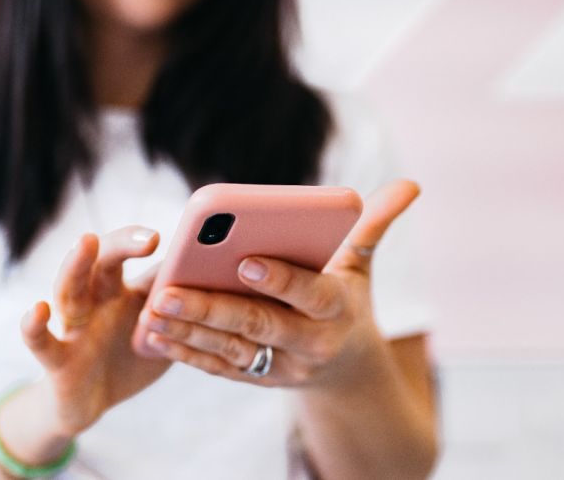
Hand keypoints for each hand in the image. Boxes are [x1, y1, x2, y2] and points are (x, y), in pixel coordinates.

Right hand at [20, 226, 170, 435]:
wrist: (89, 401)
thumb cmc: (128, 356)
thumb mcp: (163, 331)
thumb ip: (183, 306)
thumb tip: (222, 275)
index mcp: (123, 290)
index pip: (135, 256)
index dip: (154, 241)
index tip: (181, 234)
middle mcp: (96, 299)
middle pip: (102, 261)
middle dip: (122, 243)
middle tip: (149, 238)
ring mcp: (74, 326)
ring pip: (69, 290)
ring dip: (76, 265)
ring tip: (85, 241)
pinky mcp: (56, 358)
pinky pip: (41, 341)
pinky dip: (34, 325)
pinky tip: (39, 310)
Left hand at [137, 180, 419, 387]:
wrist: (346, 368)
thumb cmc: (347, 301)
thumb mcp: (361, 266)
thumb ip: (374, 226)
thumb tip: (411, 184)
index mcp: (336, 310)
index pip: (308, 294)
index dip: (280, 280)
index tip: (246, 260)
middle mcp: (309, 344)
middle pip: (258, 325)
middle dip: (212, 310)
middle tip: (168, 291)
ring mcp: (281, 367)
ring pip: (231, 350)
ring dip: (189, 332)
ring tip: (152, 309)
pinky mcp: (257, 379)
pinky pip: (219, 368)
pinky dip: (187, 354)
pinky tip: (155, 335)